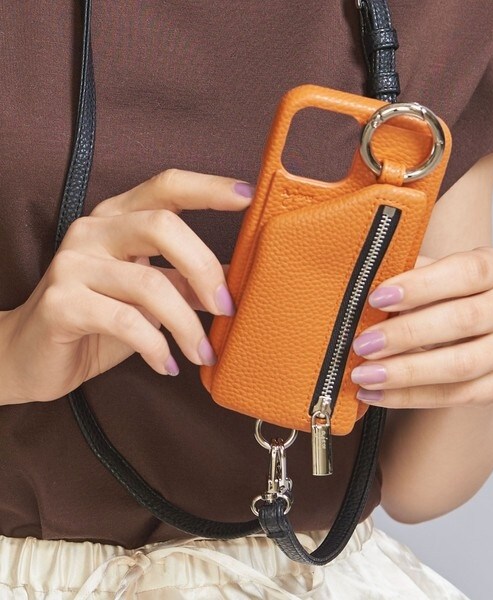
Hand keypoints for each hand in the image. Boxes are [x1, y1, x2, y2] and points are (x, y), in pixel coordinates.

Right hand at [0, 169, 253, 404]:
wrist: (31, 354)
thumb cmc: (100, 320)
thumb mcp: (150, 296)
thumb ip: (187, 281)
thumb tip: (239, 278)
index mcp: (119, 219)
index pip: (166, 187)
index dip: (208, 188)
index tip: (248, 197)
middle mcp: (94, 231)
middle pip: (163, 226)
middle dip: (205, 269)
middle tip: (226, 308)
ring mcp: (73, 263)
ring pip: (149, 283)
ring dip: (187, 325)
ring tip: (203, 353)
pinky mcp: (61, 303)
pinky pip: (125, 321)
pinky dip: (156, 347)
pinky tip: (168, 365)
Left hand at [350, 247, 492, 407]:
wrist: (466, 334)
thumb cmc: (440, 295)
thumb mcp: (429, 275)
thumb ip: (408, 276)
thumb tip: (367, 285)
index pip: (466, 272)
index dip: (421, 286)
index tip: (377, 298)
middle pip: (464, 320)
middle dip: (406, 333)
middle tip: (363, 344)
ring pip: (461, 365)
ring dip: (405, 372)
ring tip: (364, 374)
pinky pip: (455, 396)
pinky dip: (409, 396)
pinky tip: (376, 394)